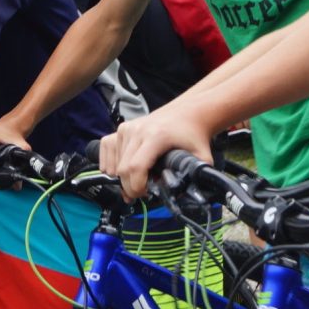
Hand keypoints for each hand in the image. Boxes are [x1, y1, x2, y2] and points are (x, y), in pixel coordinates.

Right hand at [99, 107, 213, 199]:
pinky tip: (121, 169)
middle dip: (130, 187)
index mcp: (156, 136)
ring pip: (114, 161)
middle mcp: (137, 130)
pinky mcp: (123, 127)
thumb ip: (194, 178)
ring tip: (136, 180)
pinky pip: (107, 148)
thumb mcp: (201, 157)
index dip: (136, 186)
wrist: (187, 112)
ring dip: (121, 177)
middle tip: (142, 193)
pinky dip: (110, 162)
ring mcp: (127, 128)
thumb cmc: (193, 134)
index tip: (144, 194)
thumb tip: (181, 195)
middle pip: (122, 168)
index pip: (135, 167)